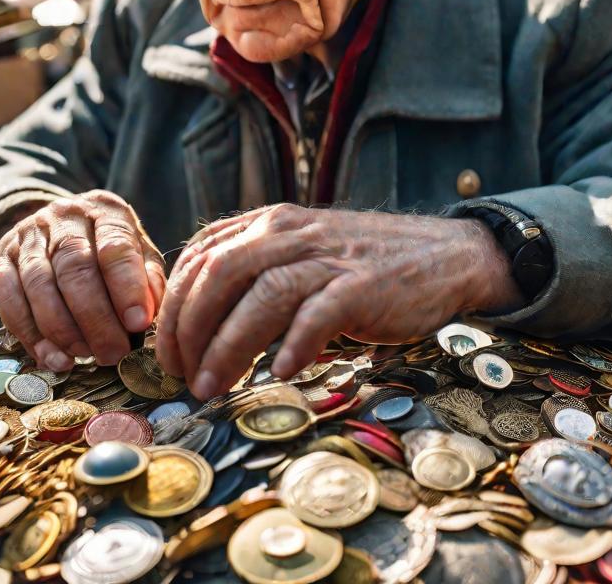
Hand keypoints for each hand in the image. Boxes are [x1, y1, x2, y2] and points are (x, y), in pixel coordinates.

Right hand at [0, 190, 165, 370]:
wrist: (60, 223)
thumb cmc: (108, 245)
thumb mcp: (139, 251)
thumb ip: (148, 279)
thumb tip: (148, 315)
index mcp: (105, 210)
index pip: (115, 245)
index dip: (127, 287)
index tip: (138, 323)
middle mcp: (64, 216)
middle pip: (75, 267)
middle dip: (95, 317)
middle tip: (112, 352)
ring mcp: (29, 235)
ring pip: (40, 283)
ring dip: (62, 329)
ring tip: (84, 356)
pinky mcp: (2, 257)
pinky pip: (8, 297)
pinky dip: (29, 333)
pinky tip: (51, 356)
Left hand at [155, 204, 521, 398]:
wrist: (444, 255)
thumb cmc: (362, 266)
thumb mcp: (301, 255)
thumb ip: (256, 276)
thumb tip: (200, 330)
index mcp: (270, 223)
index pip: (201, 255)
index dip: (175, 305)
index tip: (167, 351)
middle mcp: (292, 232)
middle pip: (220, 273)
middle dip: (188, 328)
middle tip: (181, 376)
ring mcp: (329, 256)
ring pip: (262, 295)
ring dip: (228, 346)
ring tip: (211, 387)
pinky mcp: (362, 285)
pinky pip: (318, 313)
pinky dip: (294, 345)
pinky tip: (282, 373)